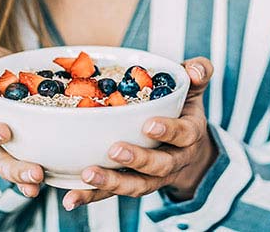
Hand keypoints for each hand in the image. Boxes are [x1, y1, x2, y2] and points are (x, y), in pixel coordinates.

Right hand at [0, 43, 44, 196]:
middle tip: (5, 133)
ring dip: (15, 171)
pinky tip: (38, 187)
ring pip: (1, 163)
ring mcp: (5, 146)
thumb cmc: (6, 67)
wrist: (33, 79)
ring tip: (34, 173)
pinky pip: (22, 175)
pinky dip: (28, 184)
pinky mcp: (25, 156)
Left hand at [63, 57, 215, 209]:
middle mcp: (174, 160)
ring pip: (136, 185)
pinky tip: (71, 198)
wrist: (185, 147)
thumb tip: (196, 69)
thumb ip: (197, 73)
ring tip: (88, 175)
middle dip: (138, 160)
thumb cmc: (182, 108)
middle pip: (159, 166)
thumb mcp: (192, 88)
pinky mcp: (130, 185)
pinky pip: (111, 195)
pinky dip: (91, 197)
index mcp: (189, 134)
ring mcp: (152, 177)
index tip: (149, 125)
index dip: (169, 131)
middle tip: (115, 150)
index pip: (184, 135)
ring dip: (112, 183)